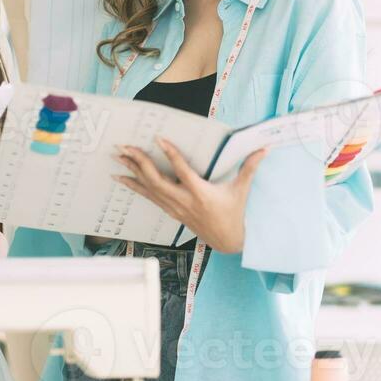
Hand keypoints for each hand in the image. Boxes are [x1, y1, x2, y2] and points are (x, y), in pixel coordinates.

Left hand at [112, 138, 267, 254]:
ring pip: (148, 188)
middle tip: (124, 147)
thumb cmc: (234, 214)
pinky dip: (135, 186)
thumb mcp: (241, 190)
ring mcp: (174, 207)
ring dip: (131, 172)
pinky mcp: (170, 211)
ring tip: (117, 157)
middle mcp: (184, 200)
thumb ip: (249, 167)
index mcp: (201, 193)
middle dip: (139, 163)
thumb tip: (263, 149)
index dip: (171, 155)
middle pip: (156, 180)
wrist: (226, 240)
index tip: (158, 139)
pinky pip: (149, 196)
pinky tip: (122, 177)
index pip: (183, 171)